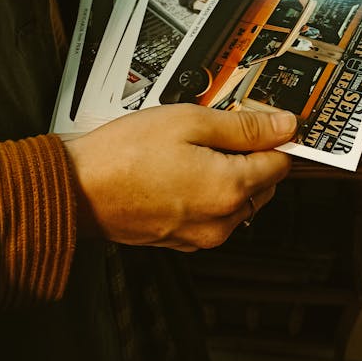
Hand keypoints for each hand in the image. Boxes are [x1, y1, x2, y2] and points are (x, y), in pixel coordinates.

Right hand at [64, 105, 295, 250]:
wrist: (76, 189)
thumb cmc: (125, 153)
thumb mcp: (190, 121)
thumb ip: (244, 125)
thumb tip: (284, 126)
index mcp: (230, 189)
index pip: (280, 163)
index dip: (272, 136)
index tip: (259, 120)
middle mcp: (222, 221)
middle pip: (263, 184)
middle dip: (250, 156)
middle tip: (216, 130)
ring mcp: (201, 235)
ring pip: (238, 201)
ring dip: (228, 175)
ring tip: (191, 150)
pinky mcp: (182, 240)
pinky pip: (212, 214)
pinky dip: (206, 193)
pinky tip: (178, 171)